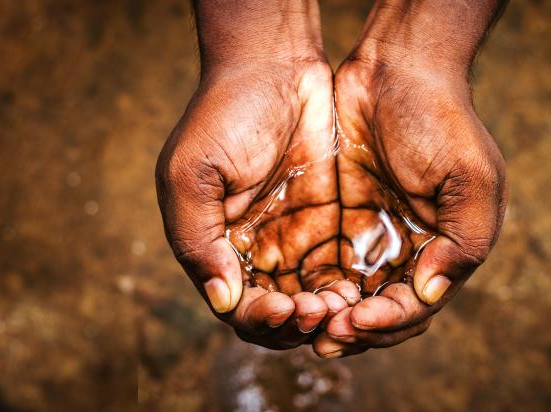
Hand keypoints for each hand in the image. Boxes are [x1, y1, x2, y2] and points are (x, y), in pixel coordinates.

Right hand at [157, 60, 348, 349]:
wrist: (274, 62)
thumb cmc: (223, 113)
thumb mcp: (192, 173)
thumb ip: (197, 239)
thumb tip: (222, 300)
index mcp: (214, 246)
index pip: (236, 307)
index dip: (260, 319)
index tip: (285, 308)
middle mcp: (253, 250)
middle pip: (276, 316)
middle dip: (296, 325)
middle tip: (320, 312)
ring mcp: (292, 237)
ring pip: (311, 302)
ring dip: (325, 315)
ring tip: (343, 305)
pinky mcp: (329, 221)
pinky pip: (339, 270)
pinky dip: (348, 289)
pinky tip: (359, 287)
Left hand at [312, 57, 507, 357]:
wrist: (395, 67)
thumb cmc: (441, 119)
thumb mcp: (470, 177)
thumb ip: (463, 242)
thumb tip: (430, 295)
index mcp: (441, 252)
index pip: (414, 308)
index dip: (388, 323)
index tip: (357, 321)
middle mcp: (402, 254)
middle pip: (376, 314)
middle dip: (352, 331)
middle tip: (323, 337)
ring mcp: (365, 238)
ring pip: (342, 297)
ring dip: (324, 316)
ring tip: (301, 319)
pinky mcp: (330, 220)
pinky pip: (314, 265)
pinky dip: (303, 284)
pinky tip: (285, 292)